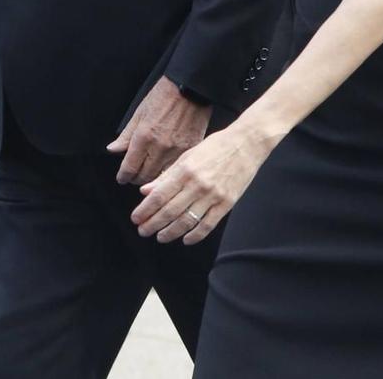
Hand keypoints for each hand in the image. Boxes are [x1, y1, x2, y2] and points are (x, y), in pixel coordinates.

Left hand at [107, 77, 210, 185]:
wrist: (191, 88)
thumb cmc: (164, 95)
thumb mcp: (140, 112)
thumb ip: (126, 135)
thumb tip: (113, 149)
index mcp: (144, 137)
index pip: (129, 167)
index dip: (123, 176)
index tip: (121, 178)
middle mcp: (160, 147)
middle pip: (144, 176)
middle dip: (136, 178)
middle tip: (133, 175)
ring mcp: (176, 150)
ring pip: (160, 177)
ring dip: (152, 178)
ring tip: (148, 173)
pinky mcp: (190, 150)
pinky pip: (176, 169)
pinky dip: (168, 171)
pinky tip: (164, 168)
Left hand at [131, 123, 272, 245]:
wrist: (247, 143)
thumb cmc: (216, 146)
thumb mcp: (188, 154)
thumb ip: (167, 175)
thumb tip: (146, 191)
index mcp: (185, 170)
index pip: (159, 196)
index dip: (145, 210)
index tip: (136, 218)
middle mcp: (197, 185)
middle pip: (169, 211)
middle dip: (153, 224)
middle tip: (143, 231)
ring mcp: (213, 196)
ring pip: (186, 221)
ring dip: (170, 233)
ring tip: (160, 237)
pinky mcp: (226, 203)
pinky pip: (208, 225)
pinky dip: (195, 235)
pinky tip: (185, 239)